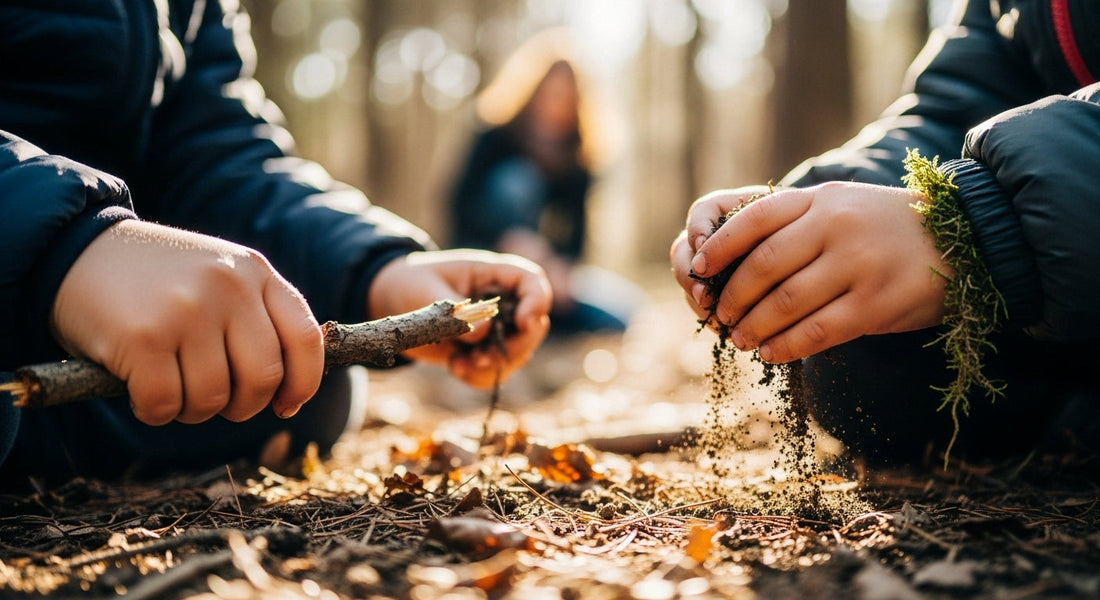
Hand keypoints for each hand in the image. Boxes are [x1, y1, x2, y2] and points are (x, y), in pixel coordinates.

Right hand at [51, 220, 323, 424]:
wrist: (75, 250)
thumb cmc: (158, 280)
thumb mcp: (221, 277)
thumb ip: (258, 319)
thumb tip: (290, 394)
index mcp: (255, 271)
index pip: (306, 339)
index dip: (302, 383)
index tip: (284, 405)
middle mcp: (228, 286)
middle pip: (263, 378)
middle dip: (241, 406)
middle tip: (213, 400)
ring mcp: (187, 310)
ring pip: (212, 399)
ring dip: (191, 410)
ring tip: (171, 385)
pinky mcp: (143, 337)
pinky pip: (165, 404)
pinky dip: (153, 410)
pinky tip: (139, 388)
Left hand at [368, 249, 551, 388]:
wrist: (394, 302)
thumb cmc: (412, 285)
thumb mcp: (426, 291)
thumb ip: (455, 313)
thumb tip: (484, 334)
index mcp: (493, 276)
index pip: (532, 281)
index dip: (537, 301)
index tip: (522, 322)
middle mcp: (503, 302)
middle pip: (535, 325)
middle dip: (514, 348)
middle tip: (480, 359)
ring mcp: (496, 329)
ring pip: (519, 354)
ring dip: (494, 367)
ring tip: (459, 366)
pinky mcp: (484, 350)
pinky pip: (496, 372)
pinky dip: (479, 377)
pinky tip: (455, 368)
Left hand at [683, 182, 951, 361]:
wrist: (966, 242)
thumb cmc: (889, 229)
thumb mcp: (843, 206)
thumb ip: (797, 224)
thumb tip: (737, 264)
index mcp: (823, 200)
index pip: (756, 219)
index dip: (720, 245)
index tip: (697, 267)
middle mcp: (837, 227)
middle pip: (764, 266)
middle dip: (733, 296)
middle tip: (719, 316)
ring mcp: (858, 265)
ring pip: (786, 302)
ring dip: (754, 326)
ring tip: (740, 339)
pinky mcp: (876, 305)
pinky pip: (817, 331)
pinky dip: (787, 346)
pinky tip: (772, 353)